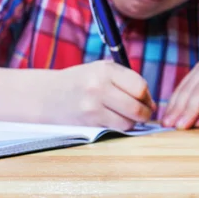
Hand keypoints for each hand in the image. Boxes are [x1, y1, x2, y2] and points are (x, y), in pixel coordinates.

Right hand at [41, 60, 155, 130]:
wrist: (47, 95)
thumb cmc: (81, 82)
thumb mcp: (101, 70)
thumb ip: (126, 81)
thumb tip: (151, 103)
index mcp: (106, 69)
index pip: (139, 86)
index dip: (147, 96)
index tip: (147, 100)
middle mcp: (99, 85)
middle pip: (136, 106)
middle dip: (146, 112)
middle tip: (145, 113)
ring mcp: (92, 105)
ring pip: (128, 121)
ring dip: (134, 122)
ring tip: (129, 117)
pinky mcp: (88, 121)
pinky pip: (116, 128)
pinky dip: (121, 127)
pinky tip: (116, 121)